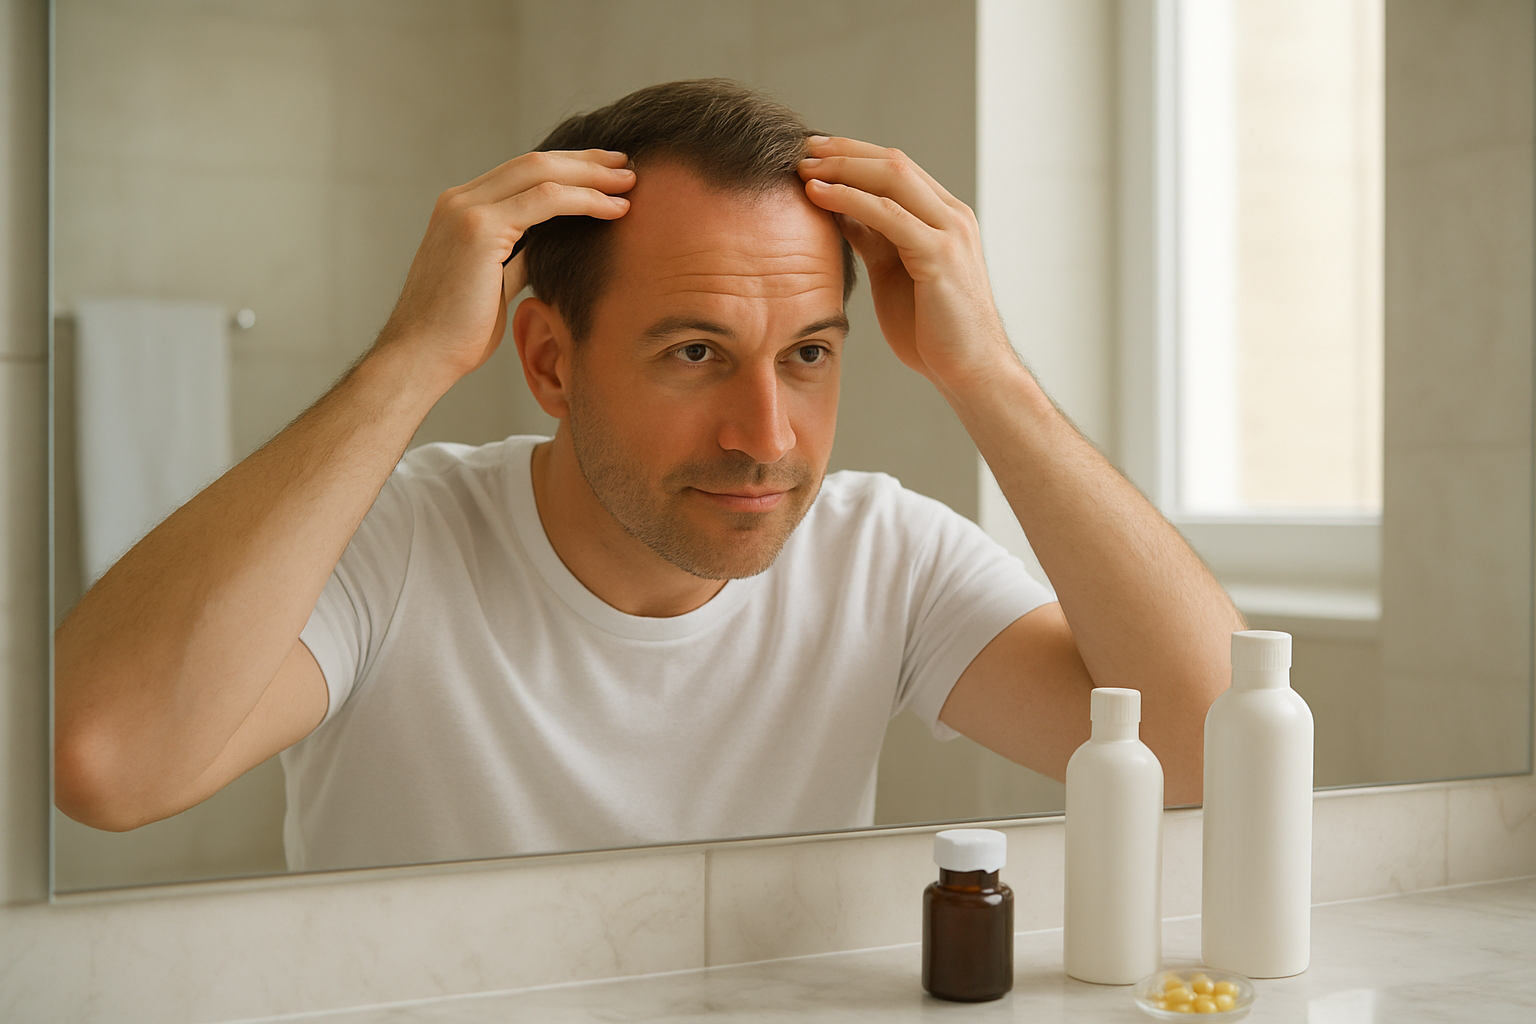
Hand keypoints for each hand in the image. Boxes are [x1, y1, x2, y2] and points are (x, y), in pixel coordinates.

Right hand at [375, 149, 634, 385]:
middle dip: (586, 162)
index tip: (606, 176)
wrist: (421, 357)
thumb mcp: (495, 283)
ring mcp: (466, 210)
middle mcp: (459, 200)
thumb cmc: (456, 333)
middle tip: (627, 166)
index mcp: (460, 209)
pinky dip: (584, 200)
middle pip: (534, 163)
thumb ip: (517, 256)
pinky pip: (544, 201)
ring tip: (630, 183)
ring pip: (541, 173)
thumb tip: (547, 247)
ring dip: (591, 176)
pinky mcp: (478, 229)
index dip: (567, 170)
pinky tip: (614, 208)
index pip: (522, 174)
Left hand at [797, 137, 1015, 395]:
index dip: (852, 154)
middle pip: (892, 163)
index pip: (895, 168)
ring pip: (892, 178)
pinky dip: (850, 199)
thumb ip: (874, 239)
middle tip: (802, 149)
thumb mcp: (894, 272)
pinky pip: (889, 215)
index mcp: (943, 217)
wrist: (969, 371)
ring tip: (803, 168)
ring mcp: (950, 232)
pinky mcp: (941, 255)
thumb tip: (840, 213)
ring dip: (843, 169)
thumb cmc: (932, 330)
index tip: (813, 151)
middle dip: (843, 152)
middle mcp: (951, 215)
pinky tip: (819, 195)